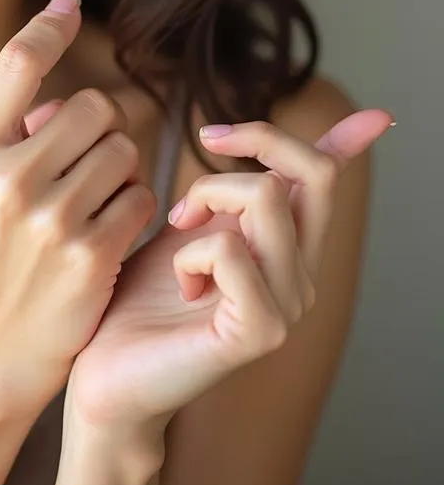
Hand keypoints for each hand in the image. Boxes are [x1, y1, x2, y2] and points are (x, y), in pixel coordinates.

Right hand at [0, 0, 155, 420]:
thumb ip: (9, 118)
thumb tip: (51, 44)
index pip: (18, 62)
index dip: (50, 25)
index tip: (69, 3)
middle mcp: (3, 177)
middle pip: (92, 106)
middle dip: (98, 130)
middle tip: (78, 166)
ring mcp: (46, 217)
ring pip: (123, 150)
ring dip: (119, 171)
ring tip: (88, 205)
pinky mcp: (89, 254)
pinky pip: (141, 196)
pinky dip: (134, 208)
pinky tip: (106, 234)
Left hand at [62, 109, 391, 428]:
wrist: (105, 368)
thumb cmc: (139, 295)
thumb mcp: (184, 227)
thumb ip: (220, 193)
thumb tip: (232, 140)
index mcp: (285, 248)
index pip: (325, 182)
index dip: (350, 141)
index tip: (378, 115)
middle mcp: (299, 275)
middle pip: (313, 173)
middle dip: (256, 138)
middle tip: (204, 144)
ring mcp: (286, 306)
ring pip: (264, 198)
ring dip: (204, 198)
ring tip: (177, 231)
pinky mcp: (259, 332)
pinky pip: (228, 250)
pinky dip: (188, 253)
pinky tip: (180, 286)